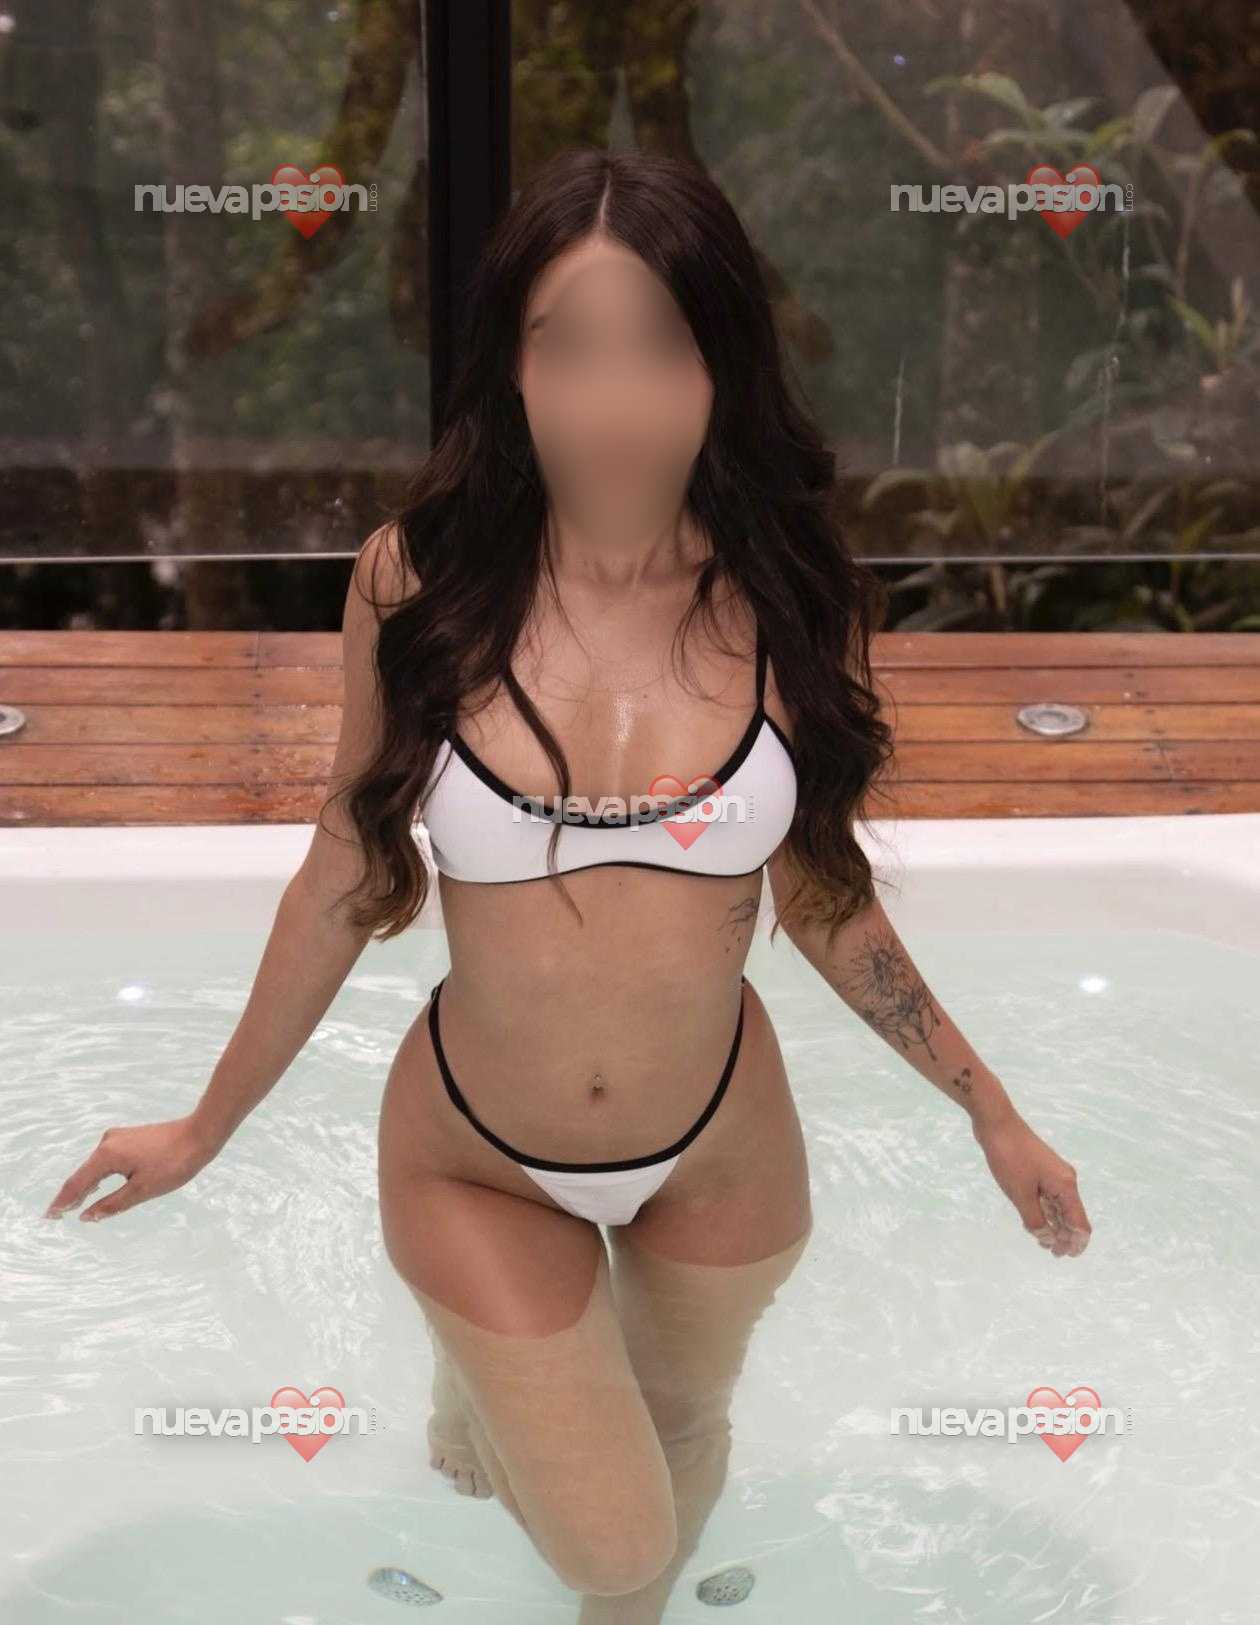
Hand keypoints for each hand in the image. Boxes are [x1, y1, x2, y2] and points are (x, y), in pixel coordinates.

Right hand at [43, 1115, 224, 1223]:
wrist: (199, 1135)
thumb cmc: (174, 1163)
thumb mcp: (142, 1190)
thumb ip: (111, 1204)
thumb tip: (86, 1216)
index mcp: (107, 1155)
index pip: (77, 1183)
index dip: (63, 1202)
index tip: (50, 1216)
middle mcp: (107, 1142)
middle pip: (83, 1173)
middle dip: (71, 1195)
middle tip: (57, 1215)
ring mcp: (118, 1137)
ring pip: (95, 1166)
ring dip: (86, 1185)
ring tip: (74, 1205)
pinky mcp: (128, 1137)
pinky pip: (107, 1159)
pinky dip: (99, 1174)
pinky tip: (97, 1185)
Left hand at [971, 1108, 1090, 1257]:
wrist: (996, 1123)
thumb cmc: (1009, 1157)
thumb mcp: (1020, 1193)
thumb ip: (1034, 1219)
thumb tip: (1047, 1238)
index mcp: (1066, 1186)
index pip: (1080, 1223)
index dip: (1075, 1242)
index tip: (1064, 1256)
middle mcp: (1064, 1180)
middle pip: (1071, 1216)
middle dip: (1064, 1236)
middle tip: (1052, 1253)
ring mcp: (1052, 1174)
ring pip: (1058, 1207)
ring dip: (1053, 1225)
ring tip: (1043, 1242)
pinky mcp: (1039, 1170)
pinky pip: (1047, 1197)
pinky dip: (1044, 1211)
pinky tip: (1035, 1222)